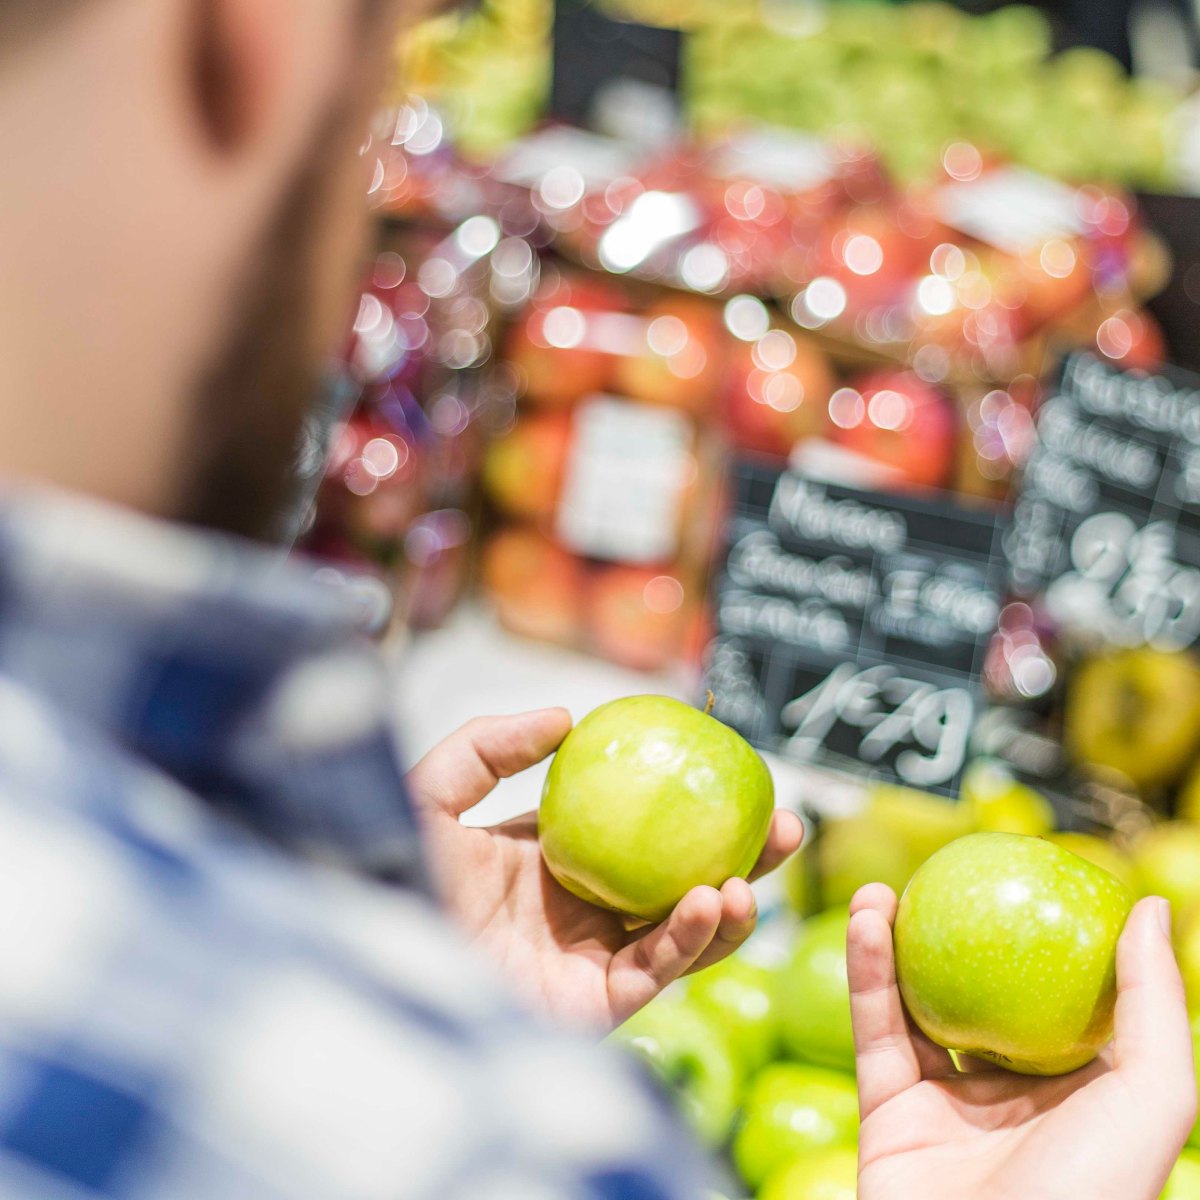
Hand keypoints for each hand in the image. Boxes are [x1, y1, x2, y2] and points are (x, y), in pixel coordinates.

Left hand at [406, 708, 802, 1029]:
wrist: (368, 955)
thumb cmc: (387, 874)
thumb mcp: (434, 791)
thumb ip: (491, 746)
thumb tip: (566, 716)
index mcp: (553, 860)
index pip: (638, 829)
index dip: (688, 806)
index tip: (733, 772)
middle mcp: (580, 911)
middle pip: (678, 880)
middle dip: (738, 857)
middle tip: (784, 825)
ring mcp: (589, 959)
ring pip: (682, 933)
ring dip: (729, 906)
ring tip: (751, 873)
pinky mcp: (591, 1007)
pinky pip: (656, 970)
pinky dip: (690, 938)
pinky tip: (709, 901)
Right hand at [848, 883, 1197, 1199]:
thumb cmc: (1091, 1197)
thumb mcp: (1153, 1099)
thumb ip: (1154, 1005)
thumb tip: (1152, 905)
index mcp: (1078, 1093)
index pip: (1057, 998)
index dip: (1038, 937)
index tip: (1020, 876)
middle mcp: (1011, 1096)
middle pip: (977, 994)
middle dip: (953, 935)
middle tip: (937, 880)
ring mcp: (946, 1105)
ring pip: (914, 1005)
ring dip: (893, 943)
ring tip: (881, 891)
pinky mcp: (888, 1113)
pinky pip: (874, 1029)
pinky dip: (864, 972)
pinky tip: (866, 921)